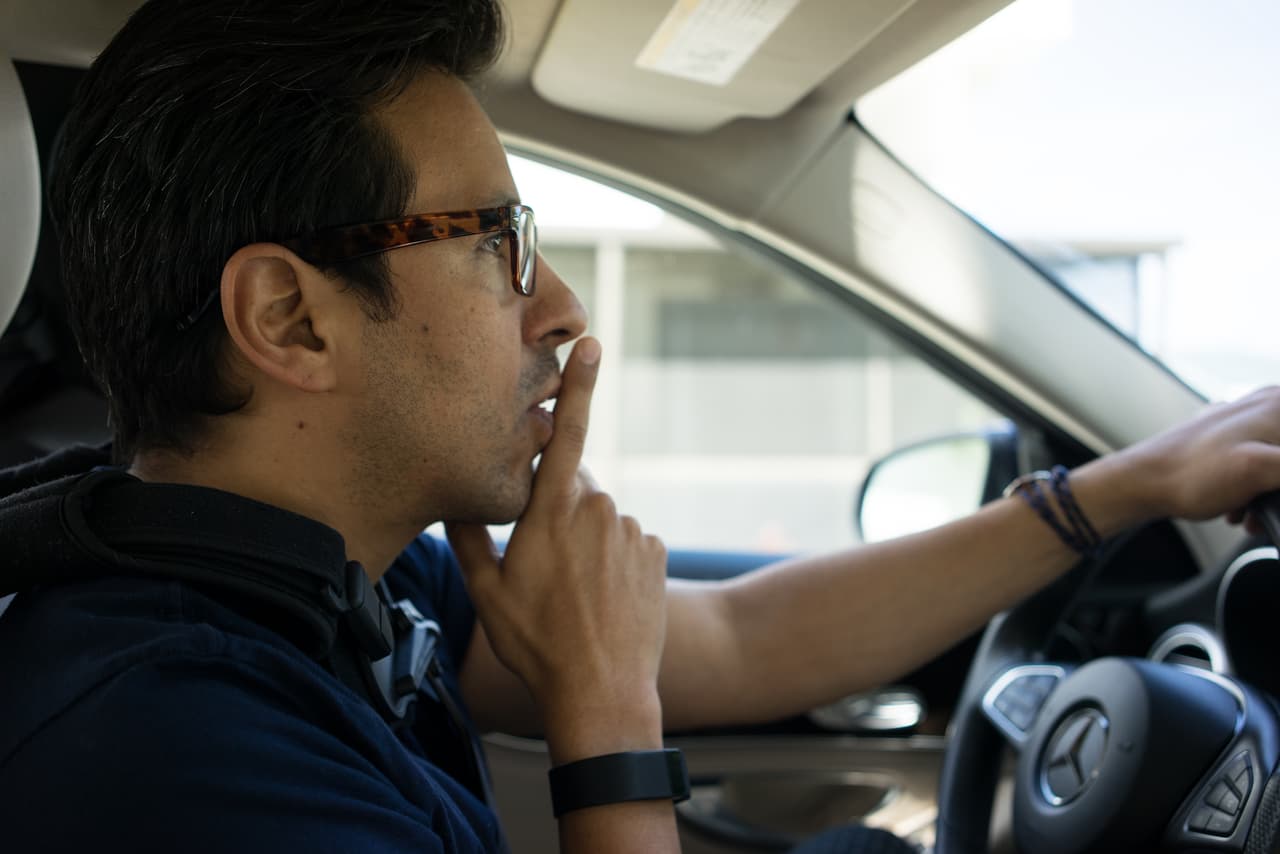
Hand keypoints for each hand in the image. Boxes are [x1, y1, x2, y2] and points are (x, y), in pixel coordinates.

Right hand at [446, 338, 667, 754]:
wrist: (602, 691)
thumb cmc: (536, 643)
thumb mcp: (487, 592)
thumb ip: (469, 536)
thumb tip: (452, 500)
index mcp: (553, 512)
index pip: (566, 435)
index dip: (578, 388)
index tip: (592, 345)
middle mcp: (599, 510)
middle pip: (574, 488)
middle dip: (558, 512)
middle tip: (545, 569)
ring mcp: (632, 532)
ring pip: (602, 520)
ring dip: (588, 543)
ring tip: (575, 596)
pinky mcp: (656, 553)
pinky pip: (629, 544)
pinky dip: (615, 562)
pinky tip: (603, 600)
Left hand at [1099, 386, 1279, 524]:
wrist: (1141, 483)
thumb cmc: (1191, 474)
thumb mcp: (1263, 470)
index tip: (1271, 488)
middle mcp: (1269, 404)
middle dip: (1279, 491)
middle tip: (1263, 506)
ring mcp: (1250, 421)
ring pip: (1279, 465)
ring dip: (1273, 495)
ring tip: (1247, 511)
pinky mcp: (1236, 440)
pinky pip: (1265, 468)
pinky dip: (1259, 492)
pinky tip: (1240, 509)